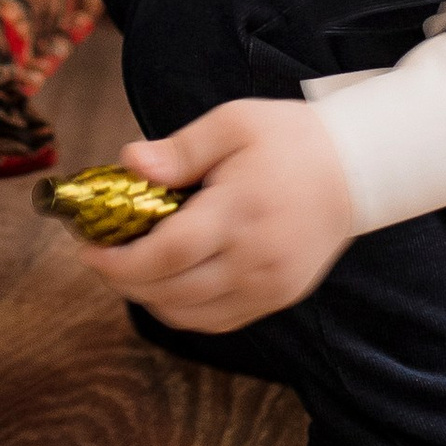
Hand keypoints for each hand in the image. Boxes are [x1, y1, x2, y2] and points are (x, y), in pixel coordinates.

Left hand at [81, 104, 356, 332]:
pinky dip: (184, 310)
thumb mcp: (233, 123)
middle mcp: (254, 259)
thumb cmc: (291, 139)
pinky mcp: (278, 297)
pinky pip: (219, 321)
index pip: (165, 255)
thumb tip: (129, 162)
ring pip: (191, 316)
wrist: (358, 169)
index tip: (87, 249)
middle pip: (171, 293)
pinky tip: (170, 281)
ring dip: (151, 299)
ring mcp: (269, 286)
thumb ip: (179, 149)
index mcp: (239, 212)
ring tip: (131, 267)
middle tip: (101, 255)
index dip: (118, 261)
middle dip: (124, 281)